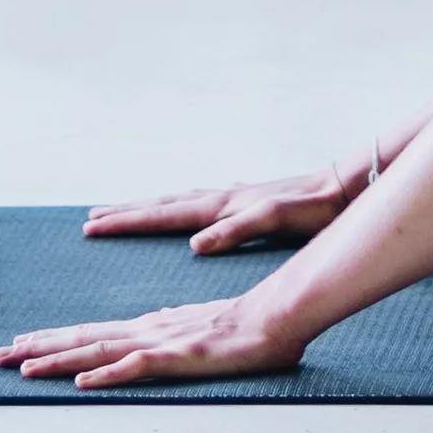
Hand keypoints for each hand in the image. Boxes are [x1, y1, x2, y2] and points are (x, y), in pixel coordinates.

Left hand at [0, 291, 312, 391]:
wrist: (282, 314)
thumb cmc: (249, 327)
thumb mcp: (203, 336)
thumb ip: (175, 340)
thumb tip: (147, 348)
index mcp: (154, 325)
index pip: (94, 332)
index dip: (56, 339)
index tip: (22, 344)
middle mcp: (150, 329)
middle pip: (84, 337)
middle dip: (39, 347)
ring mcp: (163, 341)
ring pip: (99, 349)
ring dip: (58, 359)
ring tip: (22, 367)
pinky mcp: (181, 356)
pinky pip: (137, 366)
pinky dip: (106, 372)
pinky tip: (82, 380)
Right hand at [82, 168, 355, 252]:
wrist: (341, 189)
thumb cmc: (311, 209)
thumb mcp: (274, 221)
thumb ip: (236, 230)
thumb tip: (194, 243)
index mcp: (221, 207)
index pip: (162, 214)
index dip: (127, 222)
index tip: (92, 225)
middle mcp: (221, 199)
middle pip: (162, 205)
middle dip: (126, 213)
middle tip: (90, 220)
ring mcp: (232, 201)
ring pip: (177, 203)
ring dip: (148, 209)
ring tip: (123, 213)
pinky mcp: (244, 206)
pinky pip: (196, 206)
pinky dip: (175, 210)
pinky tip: (182, 216)